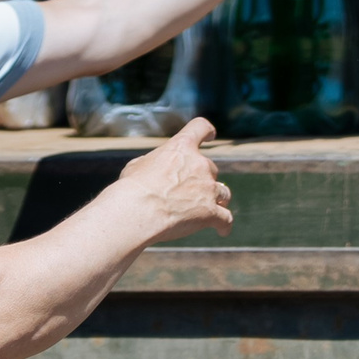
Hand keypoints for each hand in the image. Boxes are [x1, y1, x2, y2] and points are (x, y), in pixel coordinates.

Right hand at [116, 119, 233, 242]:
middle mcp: (199, 165)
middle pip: (210, 168)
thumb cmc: (132, 188)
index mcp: (181, 147)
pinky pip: (225, 219)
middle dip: (202, 178)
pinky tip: (222, 230)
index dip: (206, 131)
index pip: (199, 128)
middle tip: (188, 192)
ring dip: (217, 198)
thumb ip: (154, 164)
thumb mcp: (138, 166)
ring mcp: (208, 189)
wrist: (137, 211)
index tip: (210, 135)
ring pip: (223, 192)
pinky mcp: (210, 212)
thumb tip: (155, 170)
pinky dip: (224, 225)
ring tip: (208, 208)